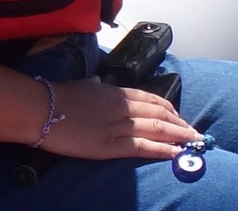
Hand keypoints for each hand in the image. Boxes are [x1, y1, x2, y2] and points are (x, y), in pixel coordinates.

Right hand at [38, 76, 200, 159]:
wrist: (43, 109)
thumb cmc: (60, 96)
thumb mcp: (85, 85)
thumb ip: (98, 87)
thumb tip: (101, 84)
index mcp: (118, 92)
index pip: (153, 99)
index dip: (170, 109)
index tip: (180, 117)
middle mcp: (124, 107)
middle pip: (161, 114)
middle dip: (181, 124)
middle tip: (194, 132)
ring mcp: (119, 126)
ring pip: (157, 129)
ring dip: (179, 136)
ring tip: (193, 142)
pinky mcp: (111, 145)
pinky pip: (143, 147)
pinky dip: (162, 149)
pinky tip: (175, 152)